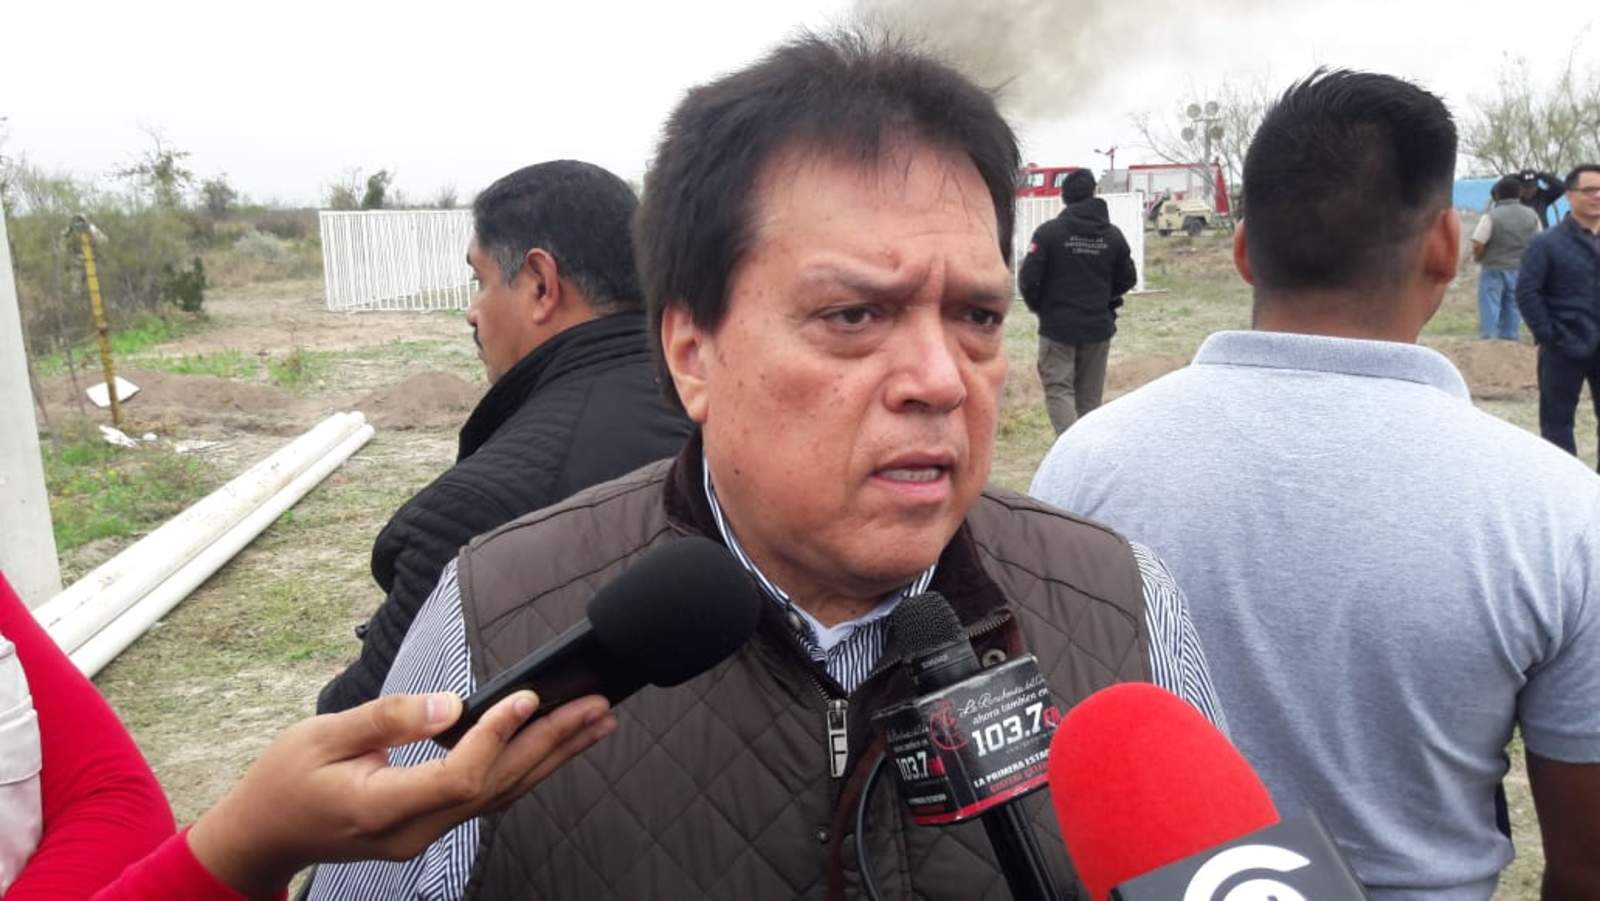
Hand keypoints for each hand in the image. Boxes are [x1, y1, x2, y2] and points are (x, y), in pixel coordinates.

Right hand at [187, 690, 614, 899]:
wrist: (264, 835)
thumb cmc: (285, 780)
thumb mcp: (321, 736)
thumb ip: (386, 719)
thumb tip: (449, 704)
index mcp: (382, 809)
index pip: (460, 776)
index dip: (497, 736)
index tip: (525, 696)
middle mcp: (413, 830)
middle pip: (498, 787)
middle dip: (551, 743)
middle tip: (596, 706)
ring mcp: (424, 835)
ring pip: (503, 796)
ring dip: (553, 757)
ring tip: (597, 723)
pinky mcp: (430, 826)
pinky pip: (489, 799)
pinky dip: (528, 769)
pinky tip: (556, 746)